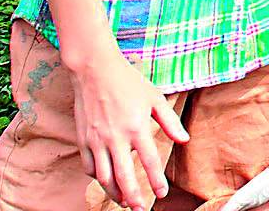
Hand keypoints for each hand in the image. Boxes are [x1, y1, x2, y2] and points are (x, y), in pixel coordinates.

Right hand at [69, 48, 188, 210]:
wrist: (95, 71)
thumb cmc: (129, 82)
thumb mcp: (155, 97)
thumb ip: (170, 121)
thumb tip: (184, 140)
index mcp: (137, 127)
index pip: (149, 161)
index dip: (156, 181)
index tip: (162, 194)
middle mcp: (116, 138)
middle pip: (124, 178)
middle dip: (133, 198)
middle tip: (141, 209)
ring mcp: (97, 140)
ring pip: (104, 177)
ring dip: (114, 193)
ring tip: (125, 202)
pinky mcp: (83, 140)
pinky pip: (89, 167)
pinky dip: (97, 178)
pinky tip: (107, 180)